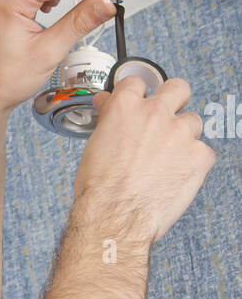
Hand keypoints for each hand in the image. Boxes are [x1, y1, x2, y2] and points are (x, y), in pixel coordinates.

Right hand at [74, 76, 215, 244]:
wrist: (116, 216)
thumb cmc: (101, 188)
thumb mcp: (95, 145)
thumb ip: (109, 120)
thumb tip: (108, 105)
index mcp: (126, 108)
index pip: (137, 82)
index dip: (139, 93)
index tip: (139, 101)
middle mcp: (156, 114)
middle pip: (177, 88)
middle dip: (174, 99)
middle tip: (168, 115)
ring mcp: (180, 133)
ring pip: (193, 122)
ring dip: (184, 136)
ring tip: (169, 157)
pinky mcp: (199, 156)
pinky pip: (203, 152)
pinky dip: (193, 162)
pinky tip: (176, 175)